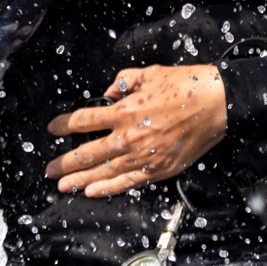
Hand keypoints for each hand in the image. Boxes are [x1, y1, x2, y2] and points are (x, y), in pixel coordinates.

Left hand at [46, 63, 227, 197]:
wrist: (217, 104)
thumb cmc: (185, 85)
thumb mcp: (150, 73)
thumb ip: (124, 81)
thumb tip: (109, 93)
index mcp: (125, 110)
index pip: (85, 120)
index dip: (65, 124)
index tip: (53, 128)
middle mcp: (129, 136)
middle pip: (88, 152)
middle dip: (65, 162)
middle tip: (49, 170)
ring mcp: (143, 156)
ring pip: (104, 172)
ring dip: (80, 180)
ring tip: (62, 186)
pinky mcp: (158, 170)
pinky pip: (127, 183)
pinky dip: (108, 189)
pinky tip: (91, 192)